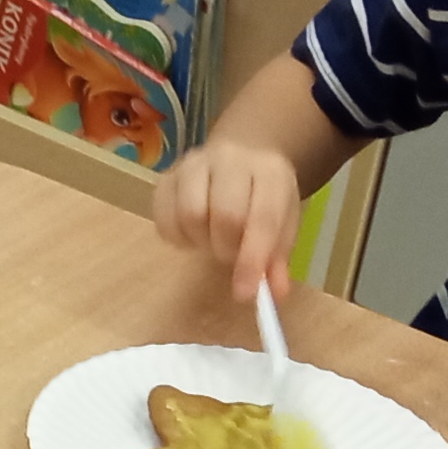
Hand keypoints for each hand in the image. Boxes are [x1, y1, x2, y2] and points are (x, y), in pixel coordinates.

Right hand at [154, 138, 303, 299]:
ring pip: (190, 214)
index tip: (244, 293)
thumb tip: (273, 293)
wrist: (243, 155)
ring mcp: (194, 164)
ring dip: (201, 242)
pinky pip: (163, 217)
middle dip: (227, 249)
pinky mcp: (167, 175)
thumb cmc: (265, 195)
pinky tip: (191, 235)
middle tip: (231, 255)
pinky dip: (176, 237)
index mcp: (270, 172)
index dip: (252, 260)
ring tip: (212, 241)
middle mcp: (231, 160)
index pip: (262, 218)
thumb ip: (277, 258)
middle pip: (225, 215)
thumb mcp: (284, 222)